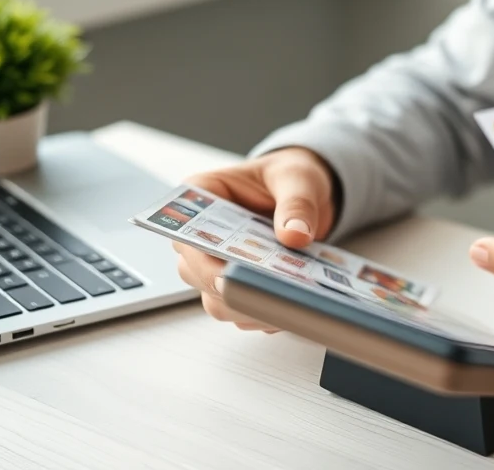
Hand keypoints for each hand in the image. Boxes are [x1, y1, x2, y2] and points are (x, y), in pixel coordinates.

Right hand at [173, 147, 337, 331]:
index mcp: (202, 195)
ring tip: (281, 306)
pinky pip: (241, 310)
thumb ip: (297, 204)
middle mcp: (201, 235)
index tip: (225, 272)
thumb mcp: (298, 179)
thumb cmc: (291, 178)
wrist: (310, 197)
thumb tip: (294, 235)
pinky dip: (262, 315)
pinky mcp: (239, 285)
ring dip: (244, 306)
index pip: (183, 226)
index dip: (198, 252)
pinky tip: (288, 311)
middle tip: (261, 296)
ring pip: (214, 298)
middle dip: (225, 287)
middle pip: (194, 271)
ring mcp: (217, 263)